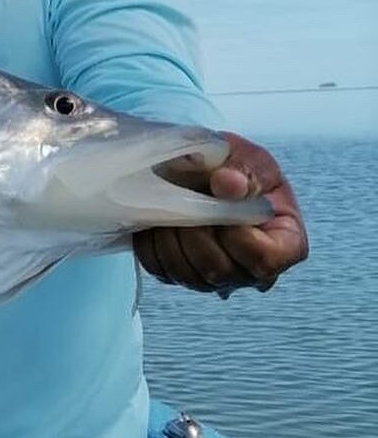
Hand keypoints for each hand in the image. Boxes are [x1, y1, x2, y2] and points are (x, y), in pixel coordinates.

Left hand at [134, 132, 307, 294]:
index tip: (221, 204)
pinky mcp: (184, 275)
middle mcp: (254, 271)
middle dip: (196, 232)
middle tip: (187, 199)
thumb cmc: (239, 167)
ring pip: (188, 276)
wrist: (206, 170)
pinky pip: (162, 270)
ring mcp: (218, 278)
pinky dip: (152, 244)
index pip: (264, 259)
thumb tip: (227, 184)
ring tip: (172, 205)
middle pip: (221, 271)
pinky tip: (158, 219)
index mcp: (285, 244)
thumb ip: (246, 171)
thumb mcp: (252, 159)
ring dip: (171, 238)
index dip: (237, 235)